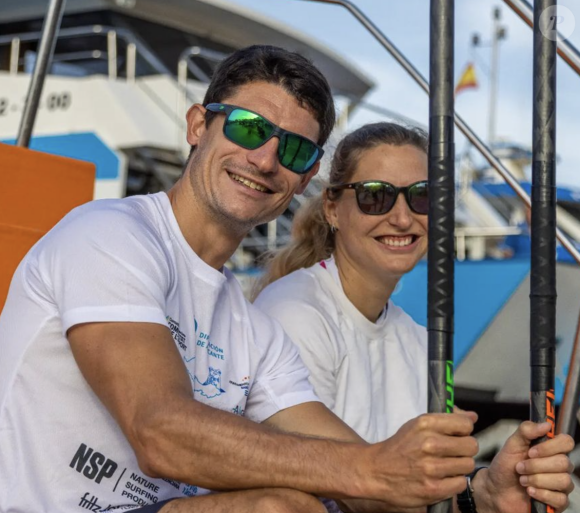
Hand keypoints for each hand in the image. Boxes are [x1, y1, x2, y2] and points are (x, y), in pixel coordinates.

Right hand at [360, 412, 478, 508]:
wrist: (376, 471)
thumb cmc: (400, 446)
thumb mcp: (418, 425)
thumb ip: (446, 419)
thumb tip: (473, 416)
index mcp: (425, 423)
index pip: (465, 424)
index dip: (463, 430)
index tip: (456, 435)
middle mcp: (429, 443)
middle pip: (471, 445)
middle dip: (464, 449)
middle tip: (452, 452)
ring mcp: (431, 467)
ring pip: (468, 464)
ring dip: (459, 466)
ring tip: (445, 466)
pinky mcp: (433, 489)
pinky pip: (461, 483)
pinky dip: (454, 482)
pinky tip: (442, 478)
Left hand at [476, 422, 574, 512]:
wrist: (496, 489)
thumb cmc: (505, 466)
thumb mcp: (511, 444)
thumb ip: (526, 431)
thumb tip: (546, 424)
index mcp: (550, 449)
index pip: (567, 442)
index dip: (550, 447)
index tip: (531, 451)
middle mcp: (559, 466)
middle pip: (564, 463)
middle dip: (537, 466)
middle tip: (520, 467)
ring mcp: (560, 484)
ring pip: (564, 481)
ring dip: (537, 480)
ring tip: (522, 480)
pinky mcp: (558, 502)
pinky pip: (561, 499)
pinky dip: (541, 494)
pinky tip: (529, 492)